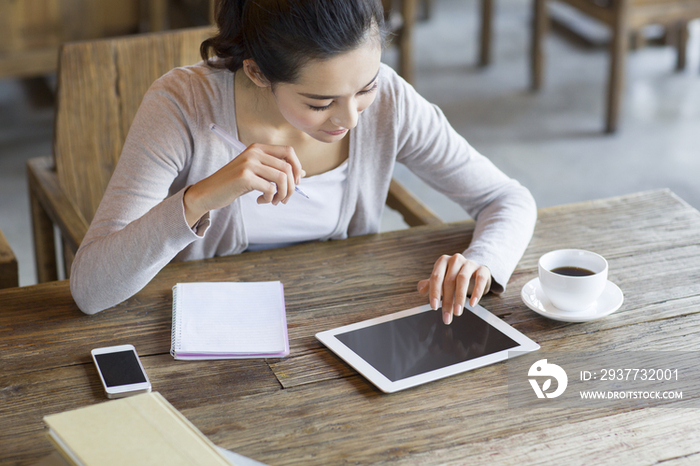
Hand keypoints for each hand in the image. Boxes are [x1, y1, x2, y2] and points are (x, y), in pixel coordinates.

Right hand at [183, 143, 304, 225]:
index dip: (297, 167)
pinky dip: (270, 199)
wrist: (209, 192)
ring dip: (282, 195)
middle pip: (287, 168)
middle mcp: (254, 152)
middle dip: (291, 188)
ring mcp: (249, 163)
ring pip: (282, 179)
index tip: (295, 183)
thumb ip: (276, 170)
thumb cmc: (234, 184)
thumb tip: (302, 174)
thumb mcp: (257, 173)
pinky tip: (261, 201)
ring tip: (274, 201)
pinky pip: (270, 189)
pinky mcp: (245, 177)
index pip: (289, 151)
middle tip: (284, 199)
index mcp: (258, 148)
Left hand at [417, 254, 491, 324]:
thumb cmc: (453, 277)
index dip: (435, 293)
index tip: (434, 307)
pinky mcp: (482, 269)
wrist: (474, 272)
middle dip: (447, 301)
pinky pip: (480, 279)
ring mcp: (469, 263)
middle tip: (447, 316)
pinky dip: (477, 292)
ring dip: (459, 298)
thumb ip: (430, 285)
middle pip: (449, 281)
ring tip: (458, 312)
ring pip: (463, 279)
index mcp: (442, 261)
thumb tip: (421, 290)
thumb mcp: (440, 280)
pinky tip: (472, 303)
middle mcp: (455, 260)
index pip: (436, 277)